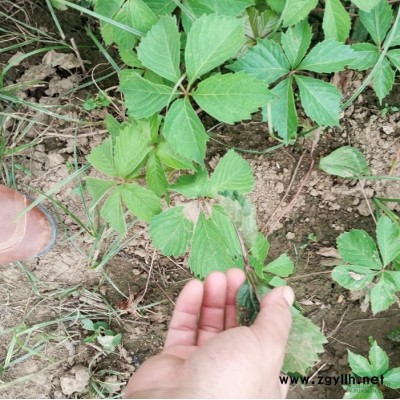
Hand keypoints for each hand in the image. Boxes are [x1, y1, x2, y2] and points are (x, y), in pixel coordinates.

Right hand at [124, 268, 293, 398]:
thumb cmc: (231, 383)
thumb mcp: (265, 346)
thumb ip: (276, 318)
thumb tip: (285, 293)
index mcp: (260, 373)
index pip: (265, 335)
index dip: (262, 309)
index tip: (257, 285)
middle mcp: (232, 369)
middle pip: (236, 325)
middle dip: (235, 297)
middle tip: (234, 274)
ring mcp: (202, 364)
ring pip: (209, 324)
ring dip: (213, 297)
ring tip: (216, 276)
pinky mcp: (176, 359)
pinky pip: (184, 328)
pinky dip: (189, 306)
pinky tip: (194, 287)